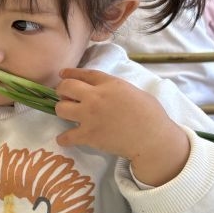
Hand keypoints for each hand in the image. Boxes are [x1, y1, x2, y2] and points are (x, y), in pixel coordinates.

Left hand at [54, 68, 189, 185]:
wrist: (152, 138)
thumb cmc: (151, 115)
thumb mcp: (135, 91)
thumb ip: (117, 89)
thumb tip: (109, 92)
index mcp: (110, 84)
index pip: (85, 74)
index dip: (71, 73)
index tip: (62, 74)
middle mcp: (95, 97)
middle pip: (66, 87)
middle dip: (62, 91)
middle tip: (64, 97)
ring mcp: (90, 116)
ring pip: (61, 109)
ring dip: (61, 111)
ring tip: (67, 115)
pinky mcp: (88, 135)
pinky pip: (66, 137)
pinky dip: (64, 139)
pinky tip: (64, 139)